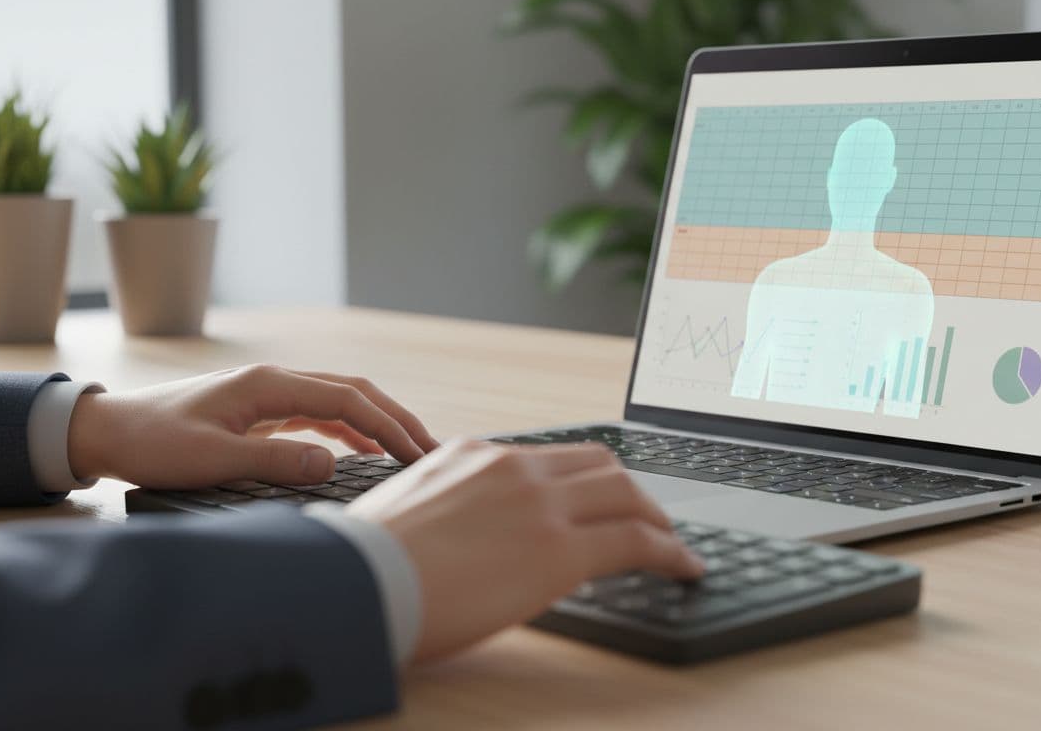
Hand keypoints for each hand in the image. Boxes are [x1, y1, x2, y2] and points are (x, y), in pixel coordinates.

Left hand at [67, 364, 438, 488]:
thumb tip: (334, 466)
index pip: (348, 401)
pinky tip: (363, 453)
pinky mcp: (260, 411)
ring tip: (408, 452)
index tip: (418, 454)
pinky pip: (318, 416)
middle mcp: (274, 381)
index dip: (388, 427)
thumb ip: (275, 462)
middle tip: (431, 449)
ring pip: (339, 401)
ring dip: (376, 423)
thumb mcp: (213, 460)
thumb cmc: (153, 444)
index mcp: (268, 385)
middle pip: (354, 392)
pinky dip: (348, 432)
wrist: (107, 432)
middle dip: (396, 418)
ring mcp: (268, 394)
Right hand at [346, 439, 703, 662]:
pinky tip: (683, 566)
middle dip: (630, 490)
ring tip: (671, 543)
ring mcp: (541, 504)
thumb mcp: (407, 513)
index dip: (584, 479)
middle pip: (600, 464)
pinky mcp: (561, 548)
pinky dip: (670, 551)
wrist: (357, 585)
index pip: (550, 458)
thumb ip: (446, 509)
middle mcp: (514, 468)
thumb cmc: (365, 566)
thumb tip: (456, 535)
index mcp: (474, 455)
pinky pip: (637, 540)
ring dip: (655, 517)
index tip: (596, 497)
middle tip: (646, 517)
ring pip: (626, 494)